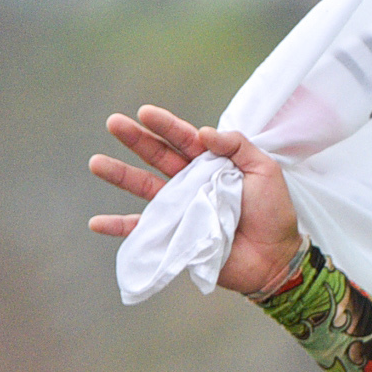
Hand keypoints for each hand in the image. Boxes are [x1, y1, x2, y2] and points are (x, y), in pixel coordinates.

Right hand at [87, 104, 303, 296]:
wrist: (276, 258)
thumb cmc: (274, 213)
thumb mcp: (265, 170)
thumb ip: (237, 146)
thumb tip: (203, 132)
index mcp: (213, 163)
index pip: (185, 139)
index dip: (165, 126)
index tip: (144, 112)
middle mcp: (192, 182)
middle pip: (158, 157)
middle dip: (136, 140)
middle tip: (113, 123)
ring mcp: (182, 208)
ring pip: (145, 188)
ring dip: (120, 175)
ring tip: (95, 162)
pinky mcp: (176, 235)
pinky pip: (142, 230)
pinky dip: (119, 227)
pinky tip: (96, 222)